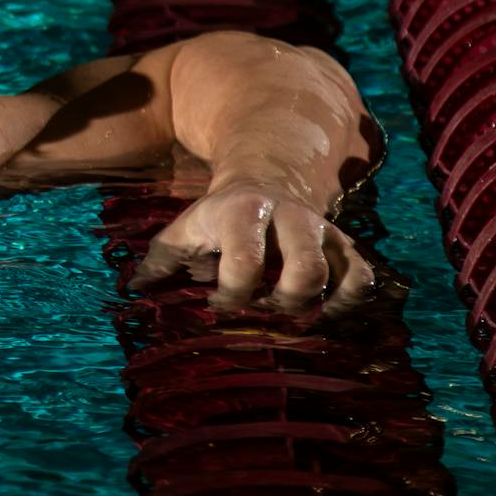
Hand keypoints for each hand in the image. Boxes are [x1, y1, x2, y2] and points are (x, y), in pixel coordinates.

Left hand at [129, 180, 373, 314]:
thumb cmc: (217, 217)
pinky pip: (362, 279)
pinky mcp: (344, 247)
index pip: (246, 262)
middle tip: (261, 310)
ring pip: (340, 274)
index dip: (232, 295)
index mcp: (244, 212)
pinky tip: (321, 313)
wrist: (264, 181)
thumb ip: (160, 258)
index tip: (217, 302)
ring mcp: (322, 232)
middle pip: (305, 269)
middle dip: (284, 303)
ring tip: (288, 314)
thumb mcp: (184, 228)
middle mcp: (291, 218)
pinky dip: (347, 302)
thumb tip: (134, 288)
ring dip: (316, 306)